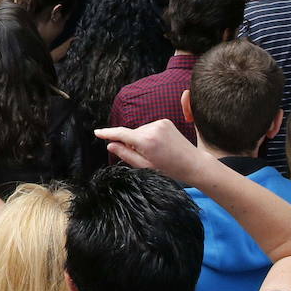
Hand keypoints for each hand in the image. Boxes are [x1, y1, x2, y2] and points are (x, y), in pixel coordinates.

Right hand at [95, 118, 209, 180]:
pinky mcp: (165, 121)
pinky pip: (148, 128)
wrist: (193, 163)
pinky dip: (148, 135)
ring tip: (154, 152)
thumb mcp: (144, 166)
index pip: (121, 134)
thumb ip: (125, 154)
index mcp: (146, 141)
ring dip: (140, 139)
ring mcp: (160, 123)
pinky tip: (159, 145)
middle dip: (131, 143)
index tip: (97, 132)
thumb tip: (110, 145)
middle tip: (143, 157)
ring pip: (139, 131)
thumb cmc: (169, 168)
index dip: (107, 133)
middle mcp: (152, 128)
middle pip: (130, 133)